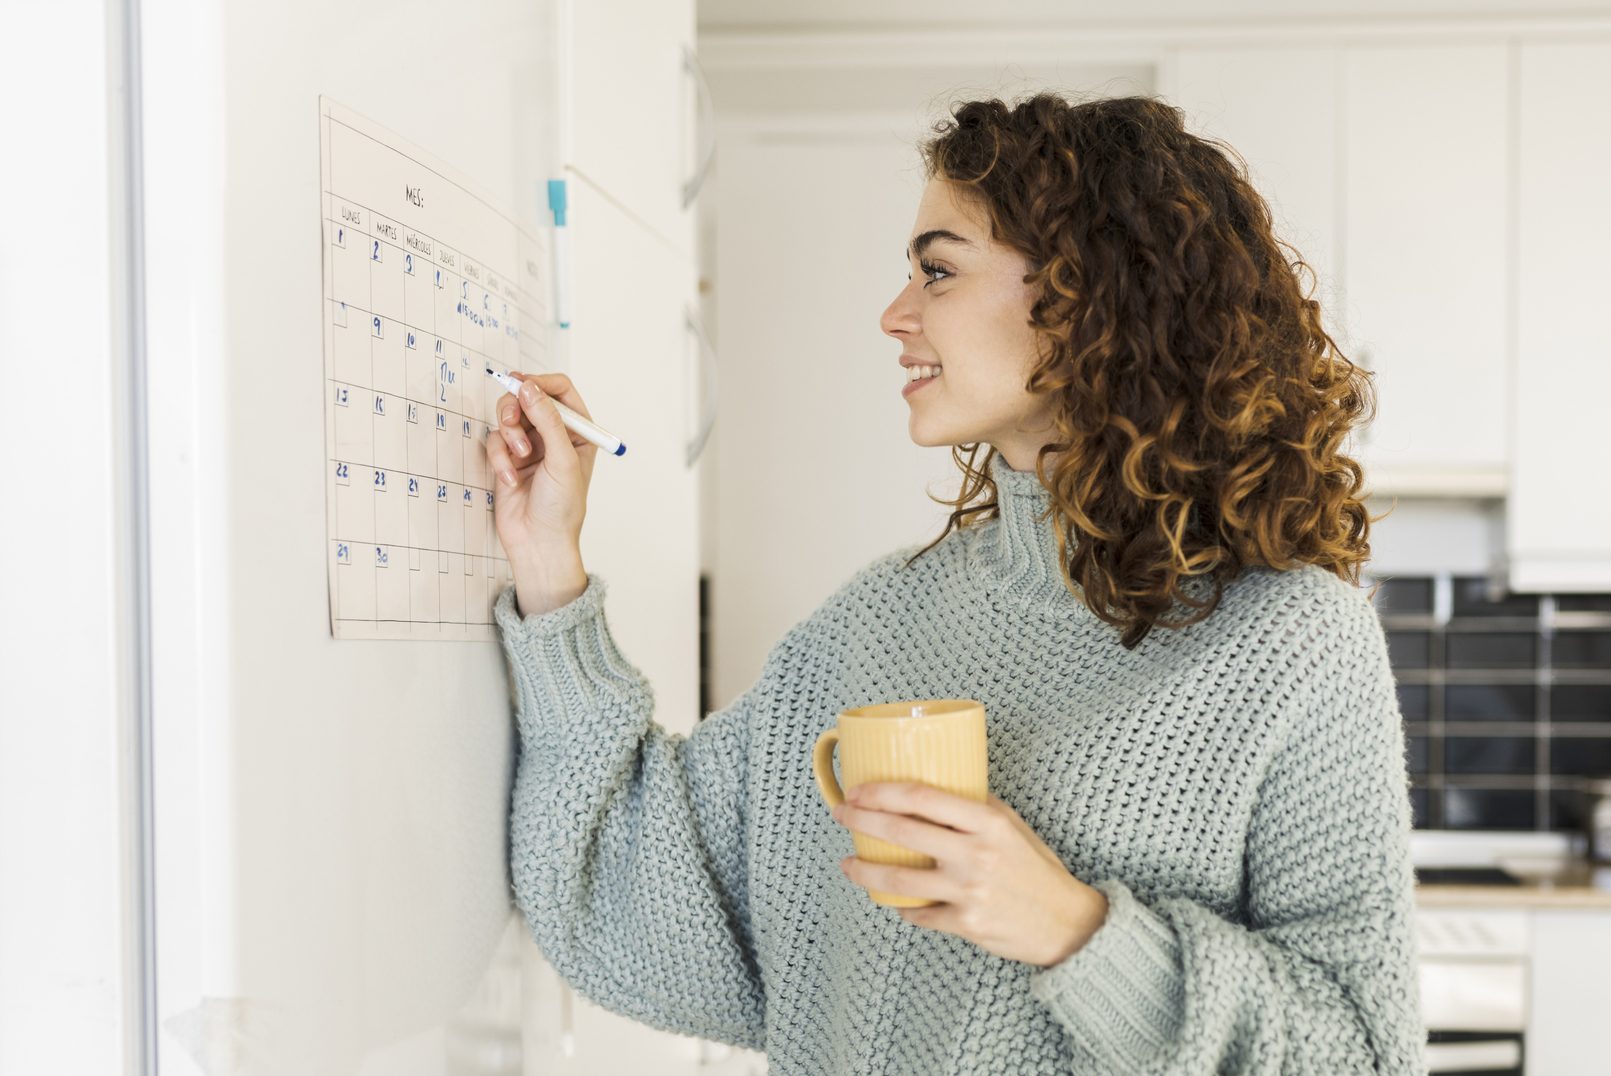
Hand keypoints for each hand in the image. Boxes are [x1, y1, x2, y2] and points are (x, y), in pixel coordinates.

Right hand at [485, 372, 596, 561]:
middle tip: (512, 421)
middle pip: (528, 397)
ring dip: (508, 433)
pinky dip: (499, 457)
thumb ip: (547, 420)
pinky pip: (495, 441)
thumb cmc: (562, 507)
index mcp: (577, 431)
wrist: (539, 543)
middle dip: (516, 408)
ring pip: (508, 416)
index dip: (540, 383)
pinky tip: (509, 478)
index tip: (522, 386)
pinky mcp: (507, 459)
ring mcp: (529, 446)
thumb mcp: (562, 460)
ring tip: (517, 457)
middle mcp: (553, 434)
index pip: (559, 390)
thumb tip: (529, 387)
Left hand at [831, 782, 1108, 967]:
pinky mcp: (966, 924)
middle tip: (841, 814)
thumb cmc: (1036, 868)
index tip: (859, 789)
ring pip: (900, 882)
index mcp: (987, 821)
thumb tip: (934, 786)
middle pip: (902, 833)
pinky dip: (903, 909)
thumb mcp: (1012, 826)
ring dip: (865, 872)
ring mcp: (968, 891)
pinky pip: (920, 915)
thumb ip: (976, 807)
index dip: (883, 792)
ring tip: (848, 863)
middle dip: (862, 821)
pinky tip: (894, 903)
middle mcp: (975, 854)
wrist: (1066, 922)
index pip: (923, 798)